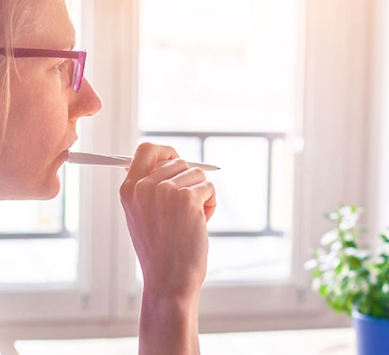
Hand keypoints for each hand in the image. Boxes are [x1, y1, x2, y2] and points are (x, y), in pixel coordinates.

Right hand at [119, 142, 215, 297]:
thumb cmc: (160, 251)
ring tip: (191, 220)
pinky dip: (210, 205)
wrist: (168, 279)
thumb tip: (169, 160)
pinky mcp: (187, 198)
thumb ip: (149, 187)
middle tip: (185, 210)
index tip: (176, 159)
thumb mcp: (142, 215)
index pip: (146, 149)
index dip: (166, 151)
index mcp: (129, 189)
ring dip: (201, 195)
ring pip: (197, 174)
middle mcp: (144, 186)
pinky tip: (200, 224)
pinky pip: (209, 188)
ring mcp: (165, 191)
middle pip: (179, 162)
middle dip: (189, 182)